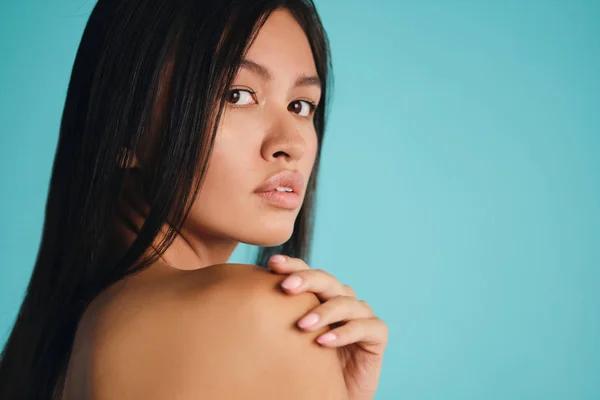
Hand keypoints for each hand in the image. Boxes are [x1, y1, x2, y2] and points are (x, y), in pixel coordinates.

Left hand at [268, 255, 387, 399]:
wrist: (333, 396)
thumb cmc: (308, 366)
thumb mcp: (290, 340)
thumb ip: (279, 317)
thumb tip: (244, 300)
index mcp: (321, 295)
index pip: (308, 273)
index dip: (293, 265)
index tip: (272, 263)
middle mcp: (342, 300)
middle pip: (327, 280)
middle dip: (306, 280)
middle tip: (286, 287)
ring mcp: (361, 315)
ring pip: (345, 302)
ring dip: (324, 312)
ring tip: (303, 325)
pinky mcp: (377, 335)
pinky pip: (364, 327)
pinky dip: (344, 333)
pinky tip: (323, 342)